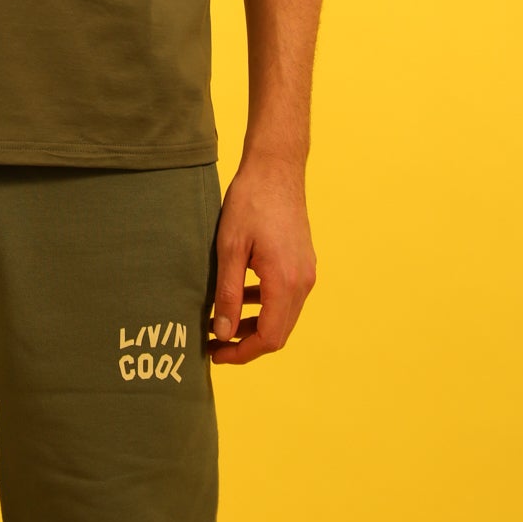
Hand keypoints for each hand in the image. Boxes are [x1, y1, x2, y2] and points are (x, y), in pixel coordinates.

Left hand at [205, 155, 316, 364]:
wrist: (276, 168)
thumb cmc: (250, 202)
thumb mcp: (229, 248)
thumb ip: (228, 294)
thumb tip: (223, 333)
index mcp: (284, 282)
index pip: (269, 338)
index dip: (242, 353)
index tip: (216, 353)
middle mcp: (303, 282)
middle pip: (279, 333)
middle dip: (247, 343)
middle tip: (215, 342)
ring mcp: (307, 272)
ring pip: (284, 316)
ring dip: (256, 325)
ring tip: (223, 321)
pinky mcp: (304, 263)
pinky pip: (287, 297)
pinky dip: (265, 306)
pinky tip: (242, 296)